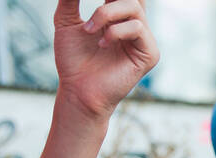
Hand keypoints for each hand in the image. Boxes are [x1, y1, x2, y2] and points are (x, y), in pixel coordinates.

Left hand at [53, 1, 159, 119]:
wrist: (77, 90)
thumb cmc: (73, 60)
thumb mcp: (66, 21)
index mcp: (117, 16)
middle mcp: (133, 25)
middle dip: (110, 0)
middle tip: (92, 17)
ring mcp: (143, 40)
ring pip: (133, 7)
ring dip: (106, 14)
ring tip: (89, 30)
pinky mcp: (149, 54)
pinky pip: (138, 28)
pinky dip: (116, 31)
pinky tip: (102, 44)